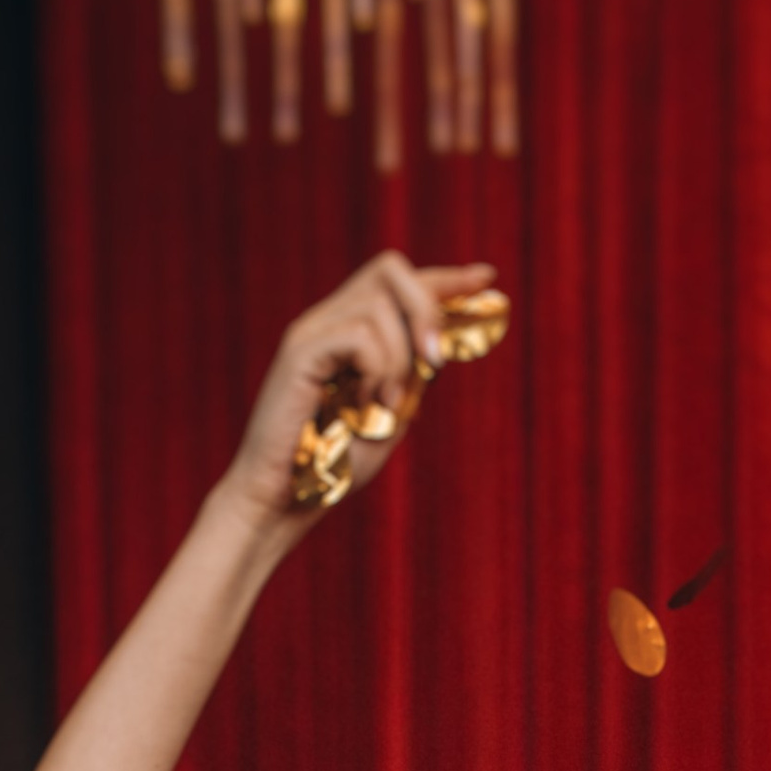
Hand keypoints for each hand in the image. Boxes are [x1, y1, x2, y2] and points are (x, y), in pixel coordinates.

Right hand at [223, 249, 495, 537]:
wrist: (283, 501)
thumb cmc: (331, 468)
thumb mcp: (389, 417)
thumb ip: (412, 378)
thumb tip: (442, 344)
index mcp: (351, 333)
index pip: (400, 283)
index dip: (446, 279)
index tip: (487, 278)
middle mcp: (330, 320)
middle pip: (391, 268)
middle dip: (427, 307)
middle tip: (435, 362)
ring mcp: (313, 331)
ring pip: (380, 304)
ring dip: (399, 359)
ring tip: (384, 406)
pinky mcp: (299, 350)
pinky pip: (360, 335)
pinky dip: (377, 370)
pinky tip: (365, 405)